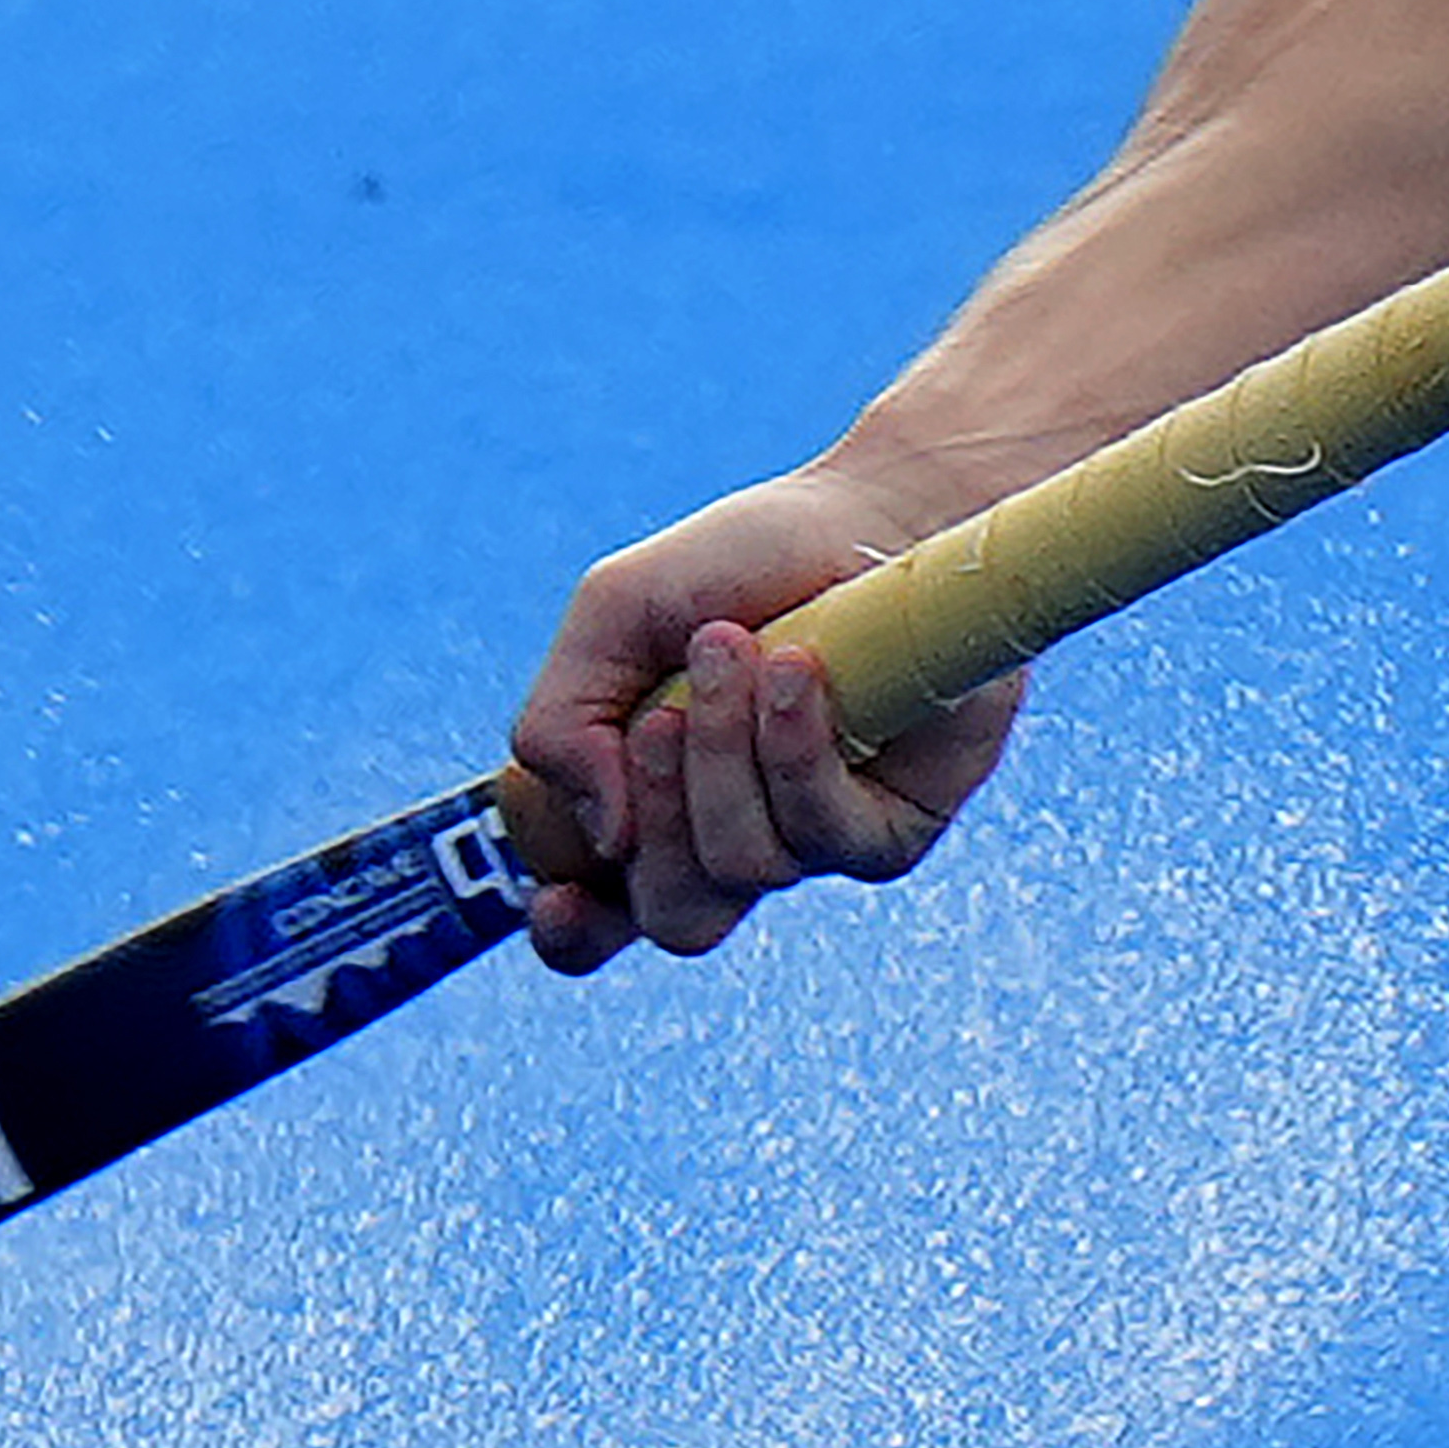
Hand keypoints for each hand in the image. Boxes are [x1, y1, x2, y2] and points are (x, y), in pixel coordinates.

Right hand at [508, 461, 1024, 974]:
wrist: (874, 512)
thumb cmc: (741, 564)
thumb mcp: (613, 616)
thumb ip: (560, 722)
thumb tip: (605, 834)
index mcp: (654, 813)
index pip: (604, 922)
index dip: (574, 934)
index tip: (558, 898)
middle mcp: (734, 844)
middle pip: (675, 917)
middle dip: (659, 814)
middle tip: (661, 716)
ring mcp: (814, 845)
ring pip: (743, 866)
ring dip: (723, 751)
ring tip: (735, 647)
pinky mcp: (890, 829)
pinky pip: (825, 834)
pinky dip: (793, 749)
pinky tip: (796, 671)